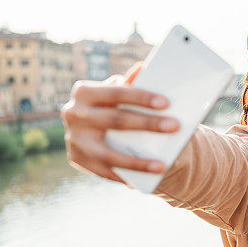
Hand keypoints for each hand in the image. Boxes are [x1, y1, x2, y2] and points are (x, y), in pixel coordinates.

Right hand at [60, 61, 179, 182]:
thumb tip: (143, 68)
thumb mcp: (118, 94)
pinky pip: (104, 171)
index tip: (166, 103)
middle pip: (115, 120)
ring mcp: (73, 138)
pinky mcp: (76, 158)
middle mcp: (73, 113)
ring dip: (137, 161)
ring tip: (161, 166)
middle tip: (174, 127)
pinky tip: (144, 178)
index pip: (116, 92)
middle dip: (147, 124)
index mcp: (84, 92)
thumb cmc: (112, 105)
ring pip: (108, 153)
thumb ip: (130, 84)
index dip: (141, 97)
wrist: (90, 128)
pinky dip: (126, 175)